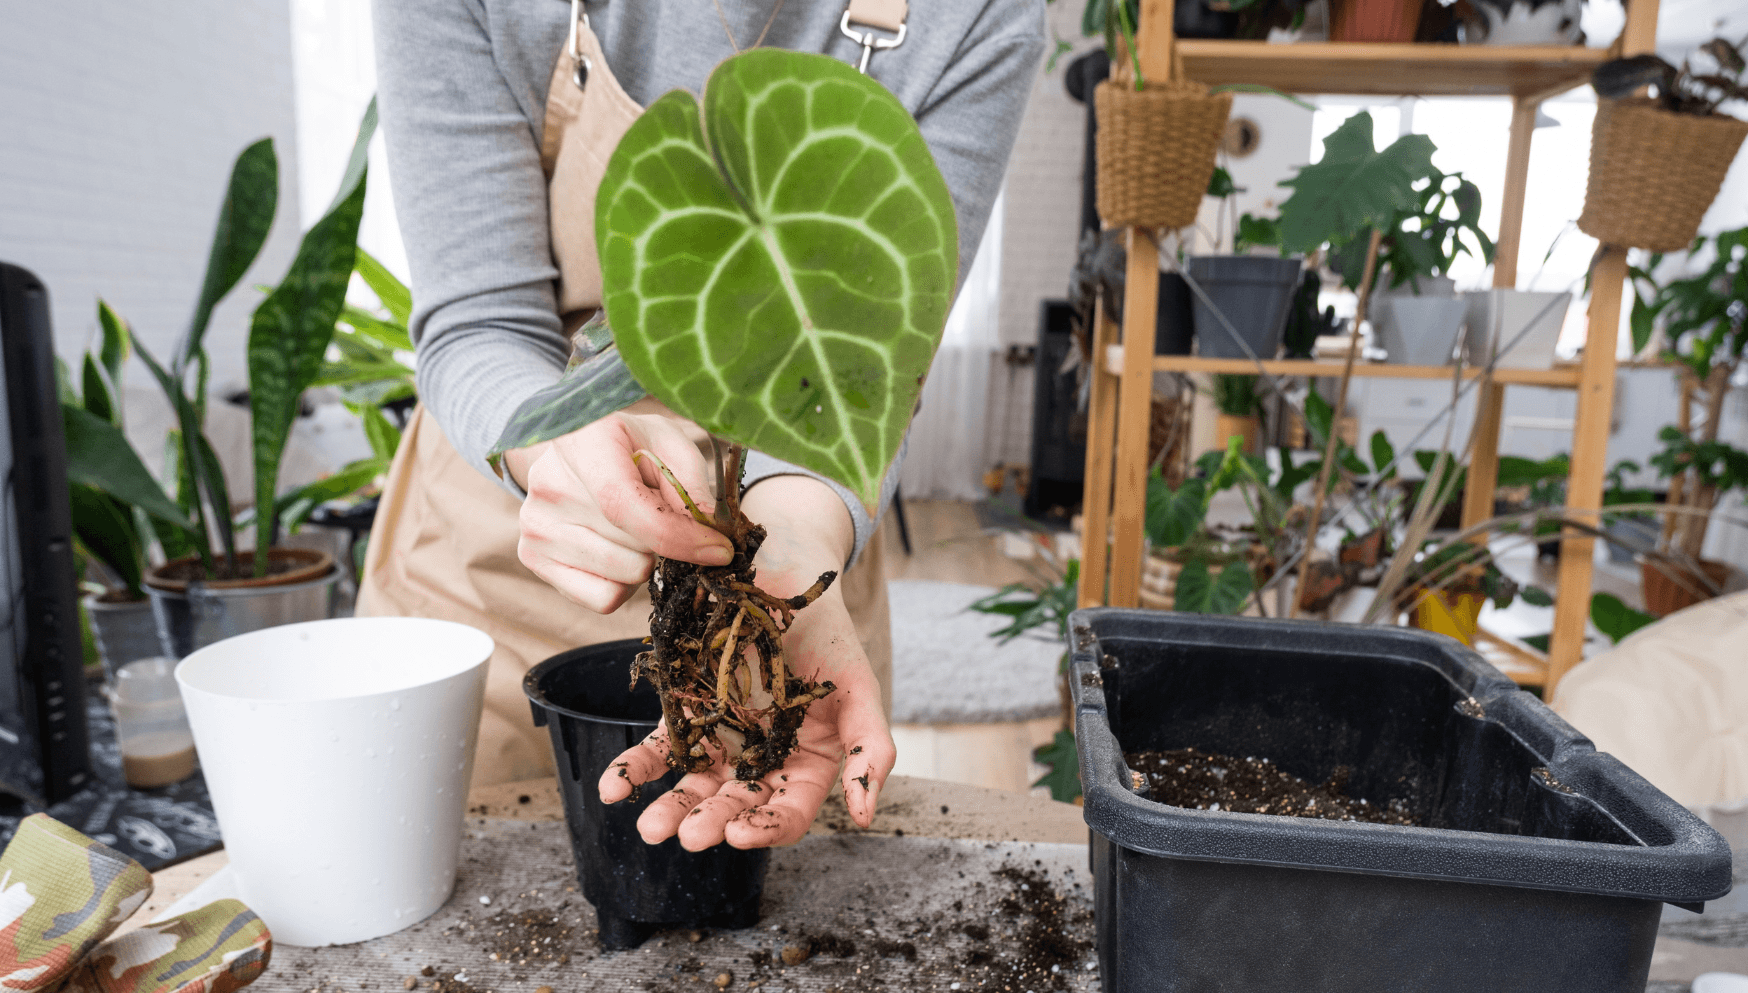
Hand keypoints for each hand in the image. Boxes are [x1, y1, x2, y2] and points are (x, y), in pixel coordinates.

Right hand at [506, 406, 733, 612]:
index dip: (677, 535)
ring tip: (633, 527)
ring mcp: (535, 524)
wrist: (577, 446)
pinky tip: (616, 549)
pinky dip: (622, 583)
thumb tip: (711, 533)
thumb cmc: (632, 444)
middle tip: (657, 512)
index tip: (718, 549)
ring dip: (645, 560)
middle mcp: (549, 484)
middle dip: (666, 540)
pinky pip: (603, 599)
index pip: (623, 504)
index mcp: (582, 442)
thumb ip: (693, 484)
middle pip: (635, 548)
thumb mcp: (671, 444)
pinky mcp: (533, 557)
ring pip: (624, 576)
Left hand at [596, 476, 895, 848]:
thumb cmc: (827, 630)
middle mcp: (762, 756)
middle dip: (712, 821)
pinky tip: (614, 789)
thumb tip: (866, 815)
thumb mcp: (858, 686)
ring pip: (694, 784)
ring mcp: (721, 736)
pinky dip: (634, 770)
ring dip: (671, 809)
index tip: (740, 835)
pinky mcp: (683, 711)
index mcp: (808, 759)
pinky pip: (658, 749)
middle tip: (688, 834)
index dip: (767, 828)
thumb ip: (868, 748)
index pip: (789, 810)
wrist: (782, 569)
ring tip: (650, 827)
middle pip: (736, 803)